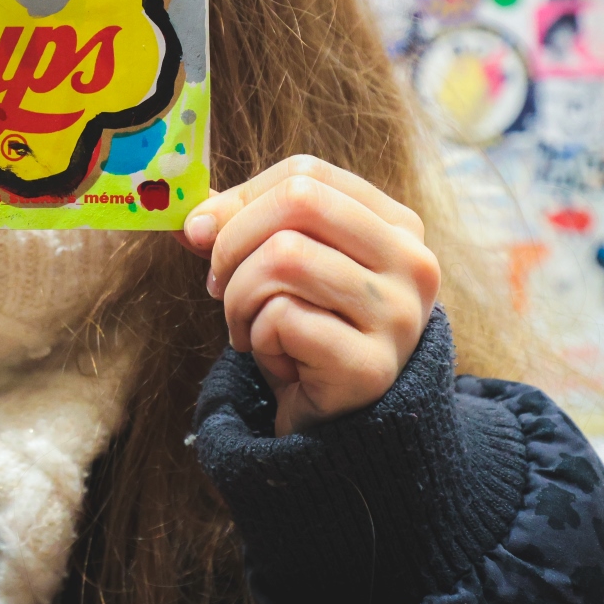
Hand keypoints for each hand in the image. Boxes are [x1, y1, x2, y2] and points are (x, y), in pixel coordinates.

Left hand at [180, 156, 440, 435]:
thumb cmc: (307, 336)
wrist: (340, 431)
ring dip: (239, 297)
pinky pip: (282, 318)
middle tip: (220, 287)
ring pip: (283, 256)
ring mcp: (399, 315)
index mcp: (395, 225)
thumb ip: (238, 230)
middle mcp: (412, 262)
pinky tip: (277, 362)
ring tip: (249, 328)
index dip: (242, 200)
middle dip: (233, 242)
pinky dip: (257, 338)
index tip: (207, 237)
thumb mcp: (278, 270)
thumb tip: (191, 218)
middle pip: (298, 201)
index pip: (305, 173)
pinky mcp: (372, 367)